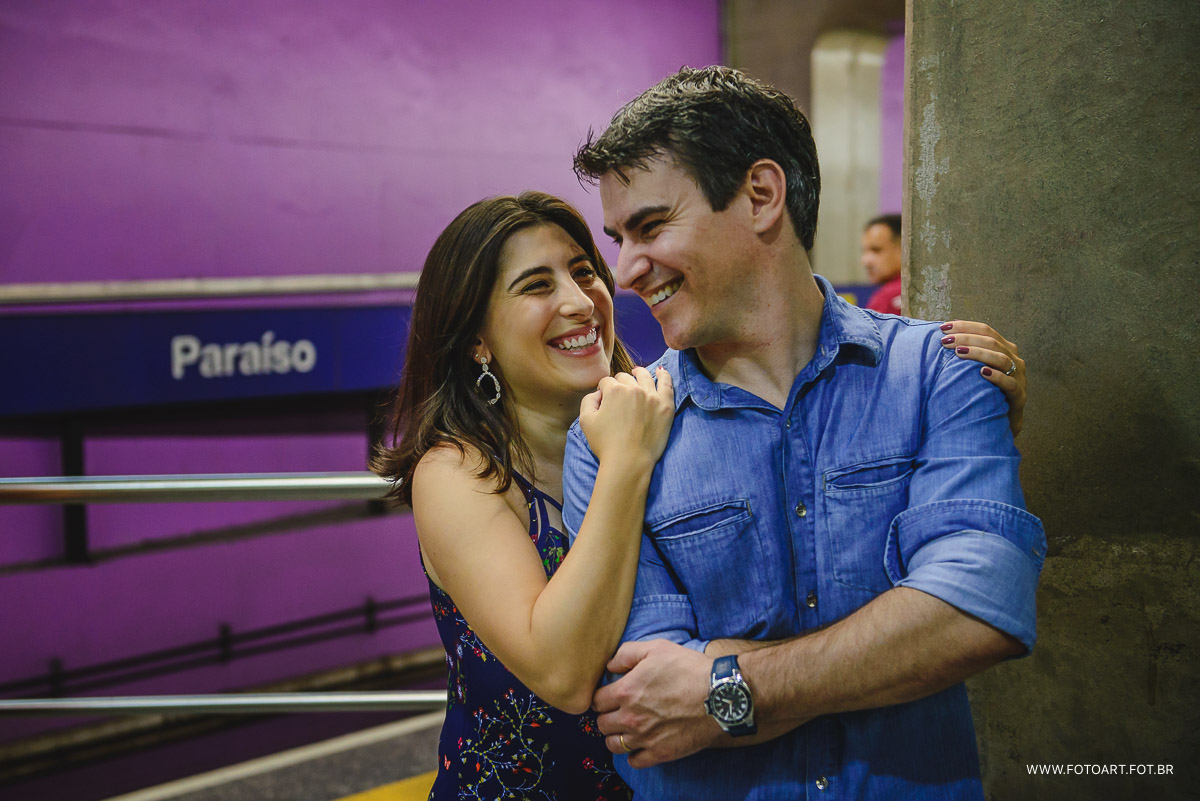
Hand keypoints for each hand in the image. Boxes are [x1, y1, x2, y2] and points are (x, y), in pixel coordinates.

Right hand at [578, 366, 674, 467]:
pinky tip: (661, 371)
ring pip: (645, 376)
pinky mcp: (666, 406)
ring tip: (637, 373)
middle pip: (625, 378)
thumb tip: (599, 393)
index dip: (603, 390)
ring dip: (638, 373)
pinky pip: (667, 384)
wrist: (629, 462)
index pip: (606, 382)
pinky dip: (664, 375)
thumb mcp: (585, 420)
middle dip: (619, 384)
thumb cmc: (605, 444)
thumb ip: (589, 400)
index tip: (604, 399)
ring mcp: (652, 396)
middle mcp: (634, 389)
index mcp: (614, 390)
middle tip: (619, 395)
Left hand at [592, 639, 717, 767]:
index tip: (611, 697)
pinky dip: (634, 754)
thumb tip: (610, 666)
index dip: (602, 698)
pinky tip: (642, 744)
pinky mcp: (660, 752)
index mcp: (626, 691)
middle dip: (607, 717)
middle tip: (619, 712)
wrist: (719, 695)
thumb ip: (627, 654)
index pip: (597, 701)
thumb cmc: (689, 669)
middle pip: (601, 725)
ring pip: (614, 745)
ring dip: (616, 737)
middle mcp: (630, 717)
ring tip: (627, 730)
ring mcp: (645, 737)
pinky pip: (635, 761)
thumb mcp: (657, 648)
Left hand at [939, 321, 1025, 435]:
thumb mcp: (975, 369)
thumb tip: (942, 337)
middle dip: (966, 338)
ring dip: (978, 353)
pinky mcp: (1019, 396)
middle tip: (946, 341)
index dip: (965, 326)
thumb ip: (966, 353)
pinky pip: (1010, 383)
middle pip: (991, 342)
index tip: (943, 327)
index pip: (985, 330)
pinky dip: (996, 376)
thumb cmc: (984, 391)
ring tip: (958, 353)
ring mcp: (1019, 377)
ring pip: (1001, 359)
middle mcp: (1014, 359)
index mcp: (1004, 348)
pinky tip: (982, 372)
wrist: (1002, 421)